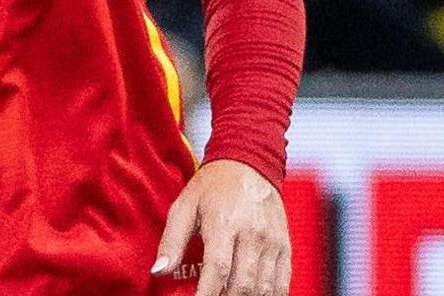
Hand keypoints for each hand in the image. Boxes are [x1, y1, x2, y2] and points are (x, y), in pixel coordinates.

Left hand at [153, 158, 290, 294]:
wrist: (250, 162)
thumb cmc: (214, 184)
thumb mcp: (184, 205)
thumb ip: (171, 240)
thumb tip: (158, 271)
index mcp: (224, 222)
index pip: (218, 269)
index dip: (206, 295)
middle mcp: (253, 233)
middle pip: (242, 284)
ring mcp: (272, 241)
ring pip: (264, 288)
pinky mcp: (285, 246)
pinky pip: (282, 282)